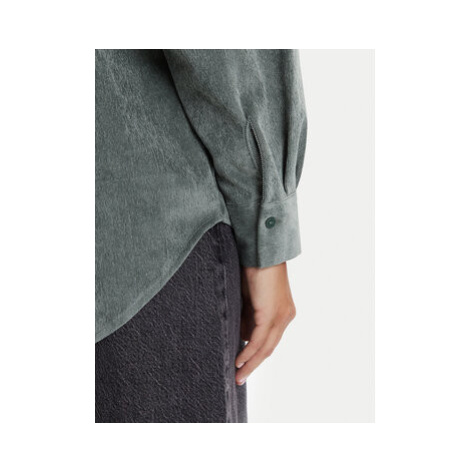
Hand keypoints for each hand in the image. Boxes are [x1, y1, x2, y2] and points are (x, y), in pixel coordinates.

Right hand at [235, 262, 295, 384]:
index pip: (270, 339)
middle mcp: (285, 316)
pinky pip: (258, 340)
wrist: (260, 253)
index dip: (257, 354)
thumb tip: (242, 334)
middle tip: (240, 378)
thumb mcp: (250, 298)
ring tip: (237, 376)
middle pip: (269, 348)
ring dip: (250, 363)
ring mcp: (280, 316)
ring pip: (265, 348)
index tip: (244, 364)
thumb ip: (249, 316)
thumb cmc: (253, 270)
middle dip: (254, 364)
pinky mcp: (270, 315)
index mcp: (283, 312)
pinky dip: (248, 352)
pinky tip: (238, 361)